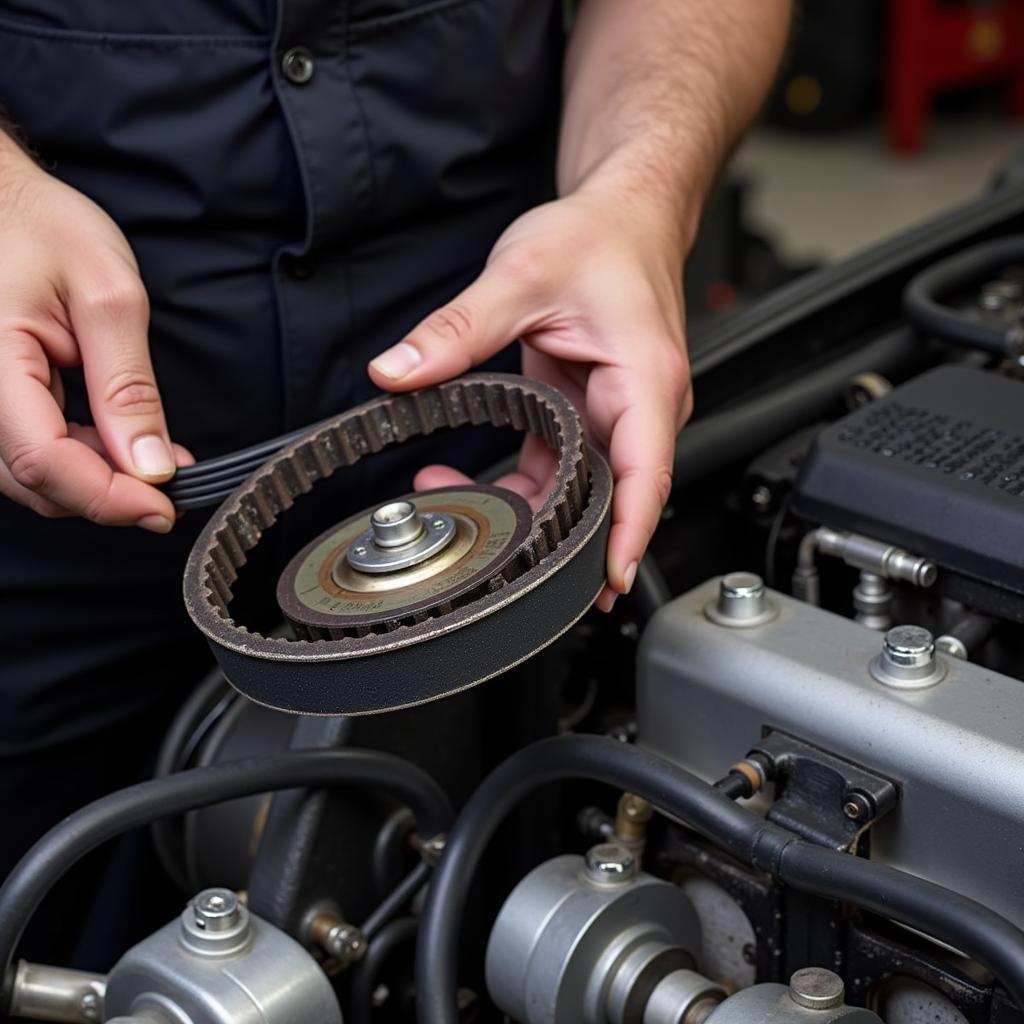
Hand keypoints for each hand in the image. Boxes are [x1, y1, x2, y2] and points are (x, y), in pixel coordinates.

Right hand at [0, 137, 189, 530]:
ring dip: (98, 481)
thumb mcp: (108, 296)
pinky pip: (31, 450)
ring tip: (156, 460)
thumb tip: (151, 464)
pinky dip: (81, 460)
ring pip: (32, 477)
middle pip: (35, 481)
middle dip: (110, 494)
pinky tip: (121, 444)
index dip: (108, 497)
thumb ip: (128, 385)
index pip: (41, 461)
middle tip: (172, 482)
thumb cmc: (44, 228)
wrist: (2, 199)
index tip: (164, 506)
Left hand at [368, 187, 691, 610]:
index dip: (625, 534)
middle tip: (489, 555)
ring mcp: (620, 415)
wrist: (625, 214)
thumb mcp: (520, 275)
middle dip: (554, 536)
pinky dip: (525, 487)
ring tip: (460, 511)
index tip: (602, 583)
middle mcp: (642, 406)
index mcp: (644, 379)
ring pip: (582, 490)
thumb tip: (400, 371)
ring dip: (528, 512)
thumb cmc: (603, 236)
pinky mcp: (594, 415)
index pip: (646, 475)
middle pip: (611, 496)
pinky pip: (563, 469)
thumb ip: (457, 330)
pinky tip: (479, 490)